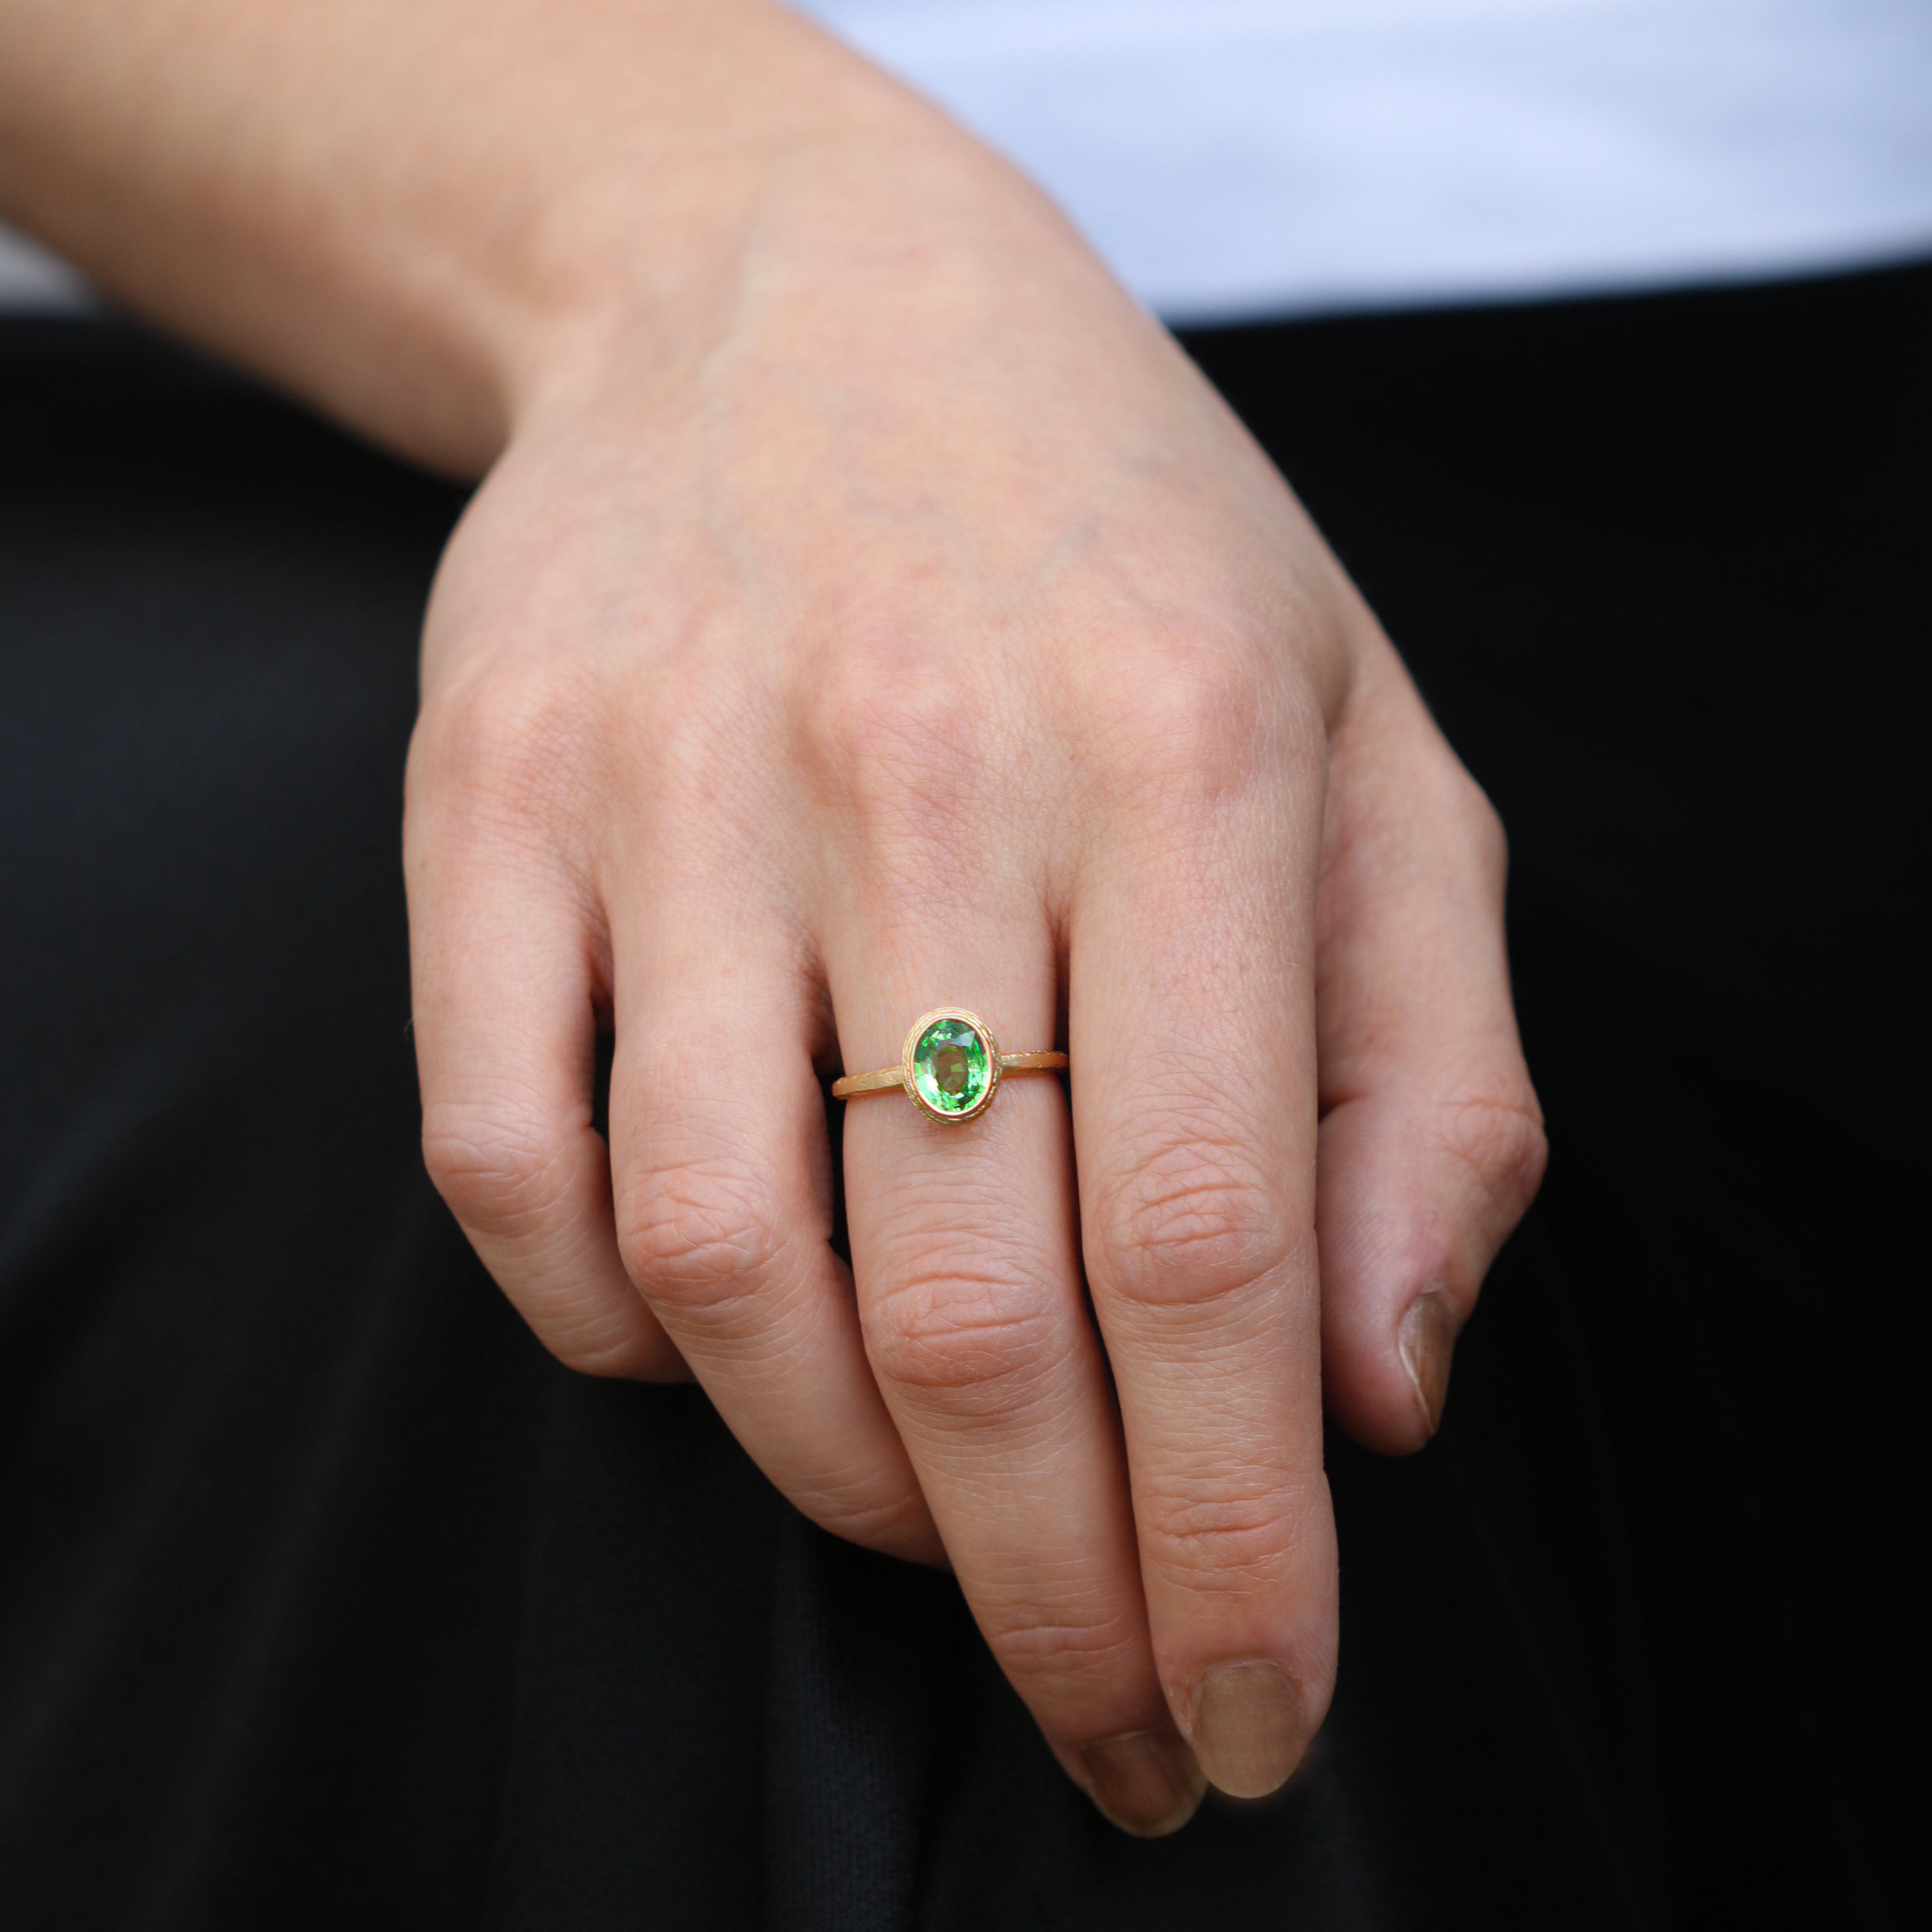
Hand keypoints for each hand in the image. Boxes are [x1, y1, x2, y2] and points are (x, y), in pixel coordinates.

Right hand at [405, 118, 1544, 1833]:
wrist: (794, 291)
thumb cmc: (1118, 549)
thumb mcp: (1370, 750)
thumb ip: (1431, 1074)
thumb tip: (1378, 1397)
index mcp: (1182, 751)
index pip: (1214, 1250)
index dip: (1233, 1544)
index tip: (1250, 1713)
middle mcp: (912, 769)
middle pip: (968, 1314)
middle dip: (1053, 1598)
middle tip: (1113, 1728)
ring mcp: (667, 784)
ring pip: (726, 1273)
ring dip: (846, 1486)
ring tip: (944, 1528)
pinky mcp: (487, 800)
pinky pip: (513, 1166)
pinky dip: (622, 1333)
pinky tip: (730, 1342)